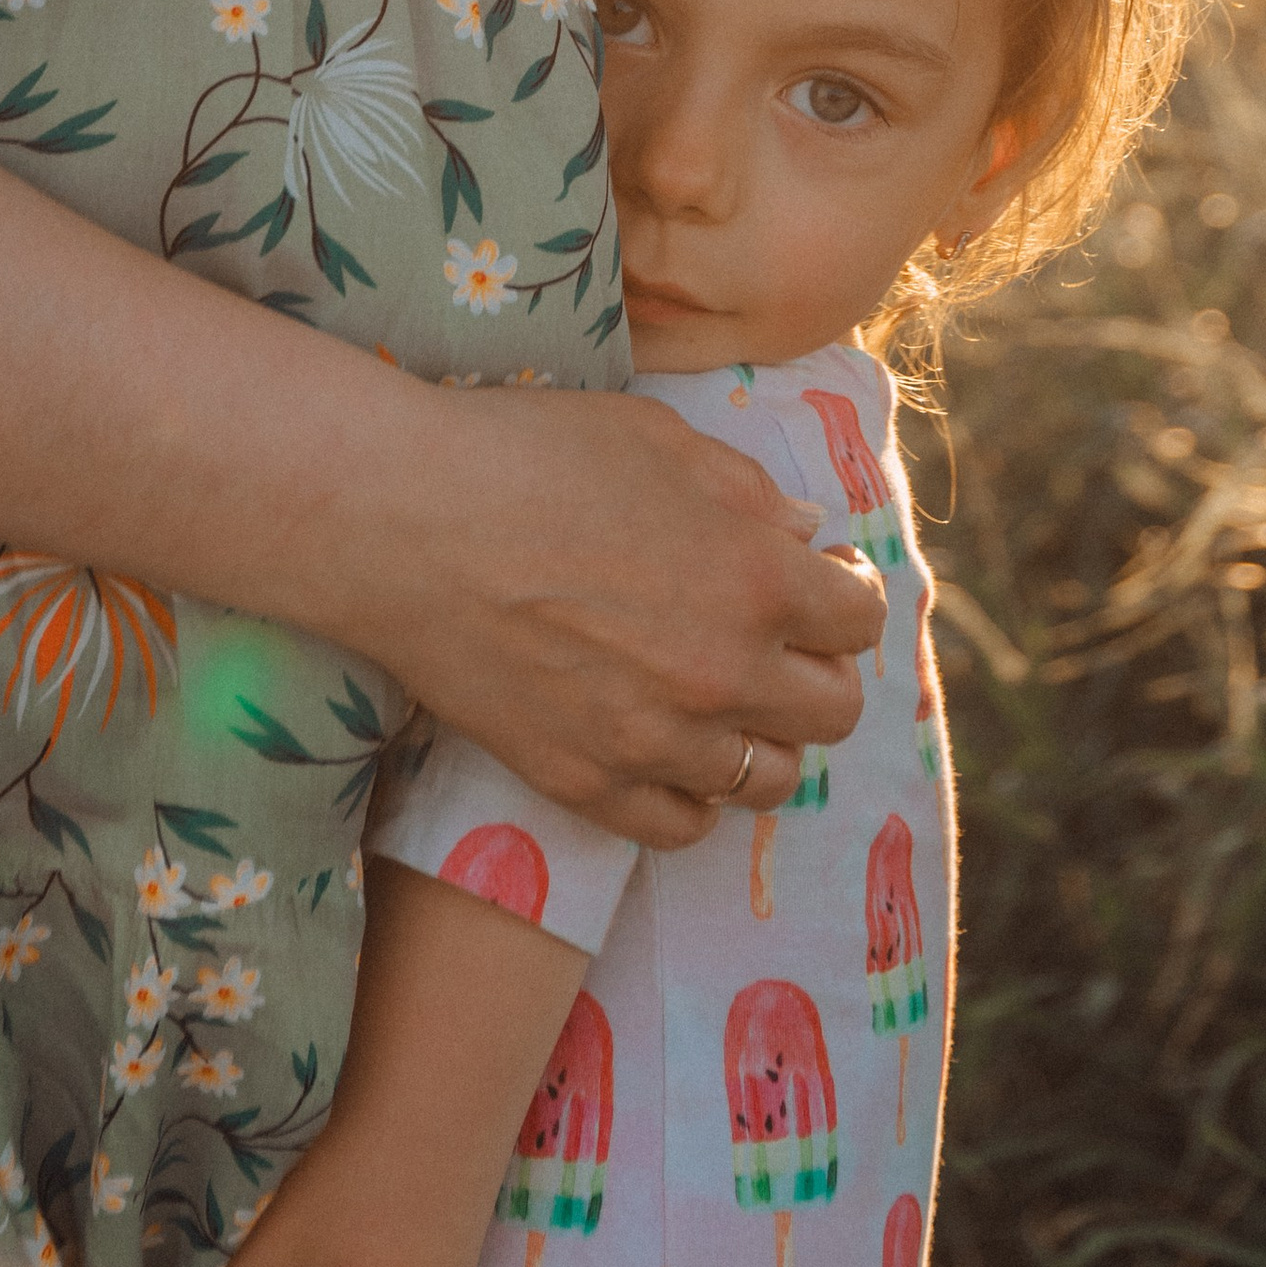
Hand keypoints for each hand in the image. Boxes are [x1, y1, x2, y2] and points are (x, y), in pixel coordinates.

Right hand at [378, 385, 882, 850]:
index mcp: (757, 577)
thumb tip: (808, 537)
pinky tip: (671, 747)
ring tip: (728, 698)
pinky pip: (684, 826)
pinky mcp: (586, 786)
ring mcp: (656, 742)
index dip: (845, 592)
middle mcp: (724, 673)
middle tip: (780, 639)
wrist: (405, 523)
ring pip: (768, 781)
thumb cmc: (531, 454)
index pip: (859, 619)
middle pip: (833, 713)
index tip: (820, 578)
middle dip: (819, 670)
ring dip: (764, 738)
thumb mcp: (661, 440)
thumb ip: (751, 493)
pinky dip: (694, 794)